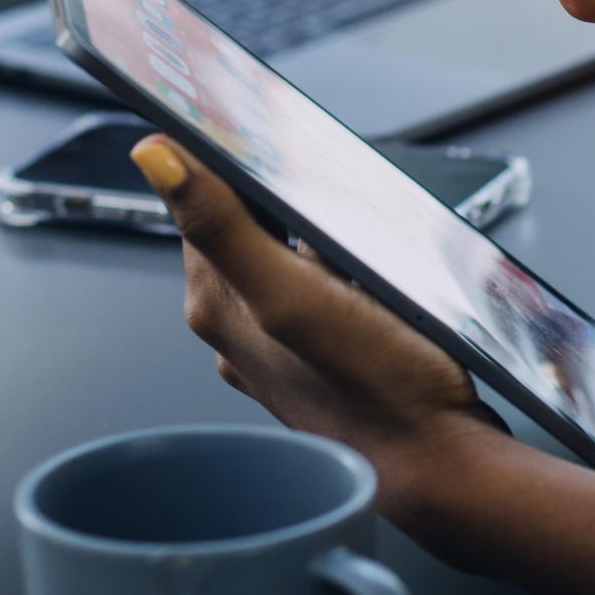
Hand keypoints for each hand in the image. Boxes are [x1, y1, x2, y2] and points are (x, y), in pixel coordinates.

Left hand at [129, 135, 506, 507]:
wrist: (439, 464)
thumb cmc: (374, 389)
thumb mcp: (292, 294)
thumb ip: (222, 226)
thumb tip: (155, 158)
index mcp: (218, 307)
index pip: (199, 205)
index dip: (224, 161)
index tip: (255, 130)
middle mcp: (239, 331)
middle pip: (245, 229)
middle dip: (281, 201)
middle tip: (324, 189)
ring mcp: (281, 349)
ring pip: (288, 260)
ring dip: (316, 238)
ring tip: (356, 240)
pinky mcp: (325, 361)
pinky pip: (322, 293)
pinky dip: (342, 274)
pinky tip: (373, 281)